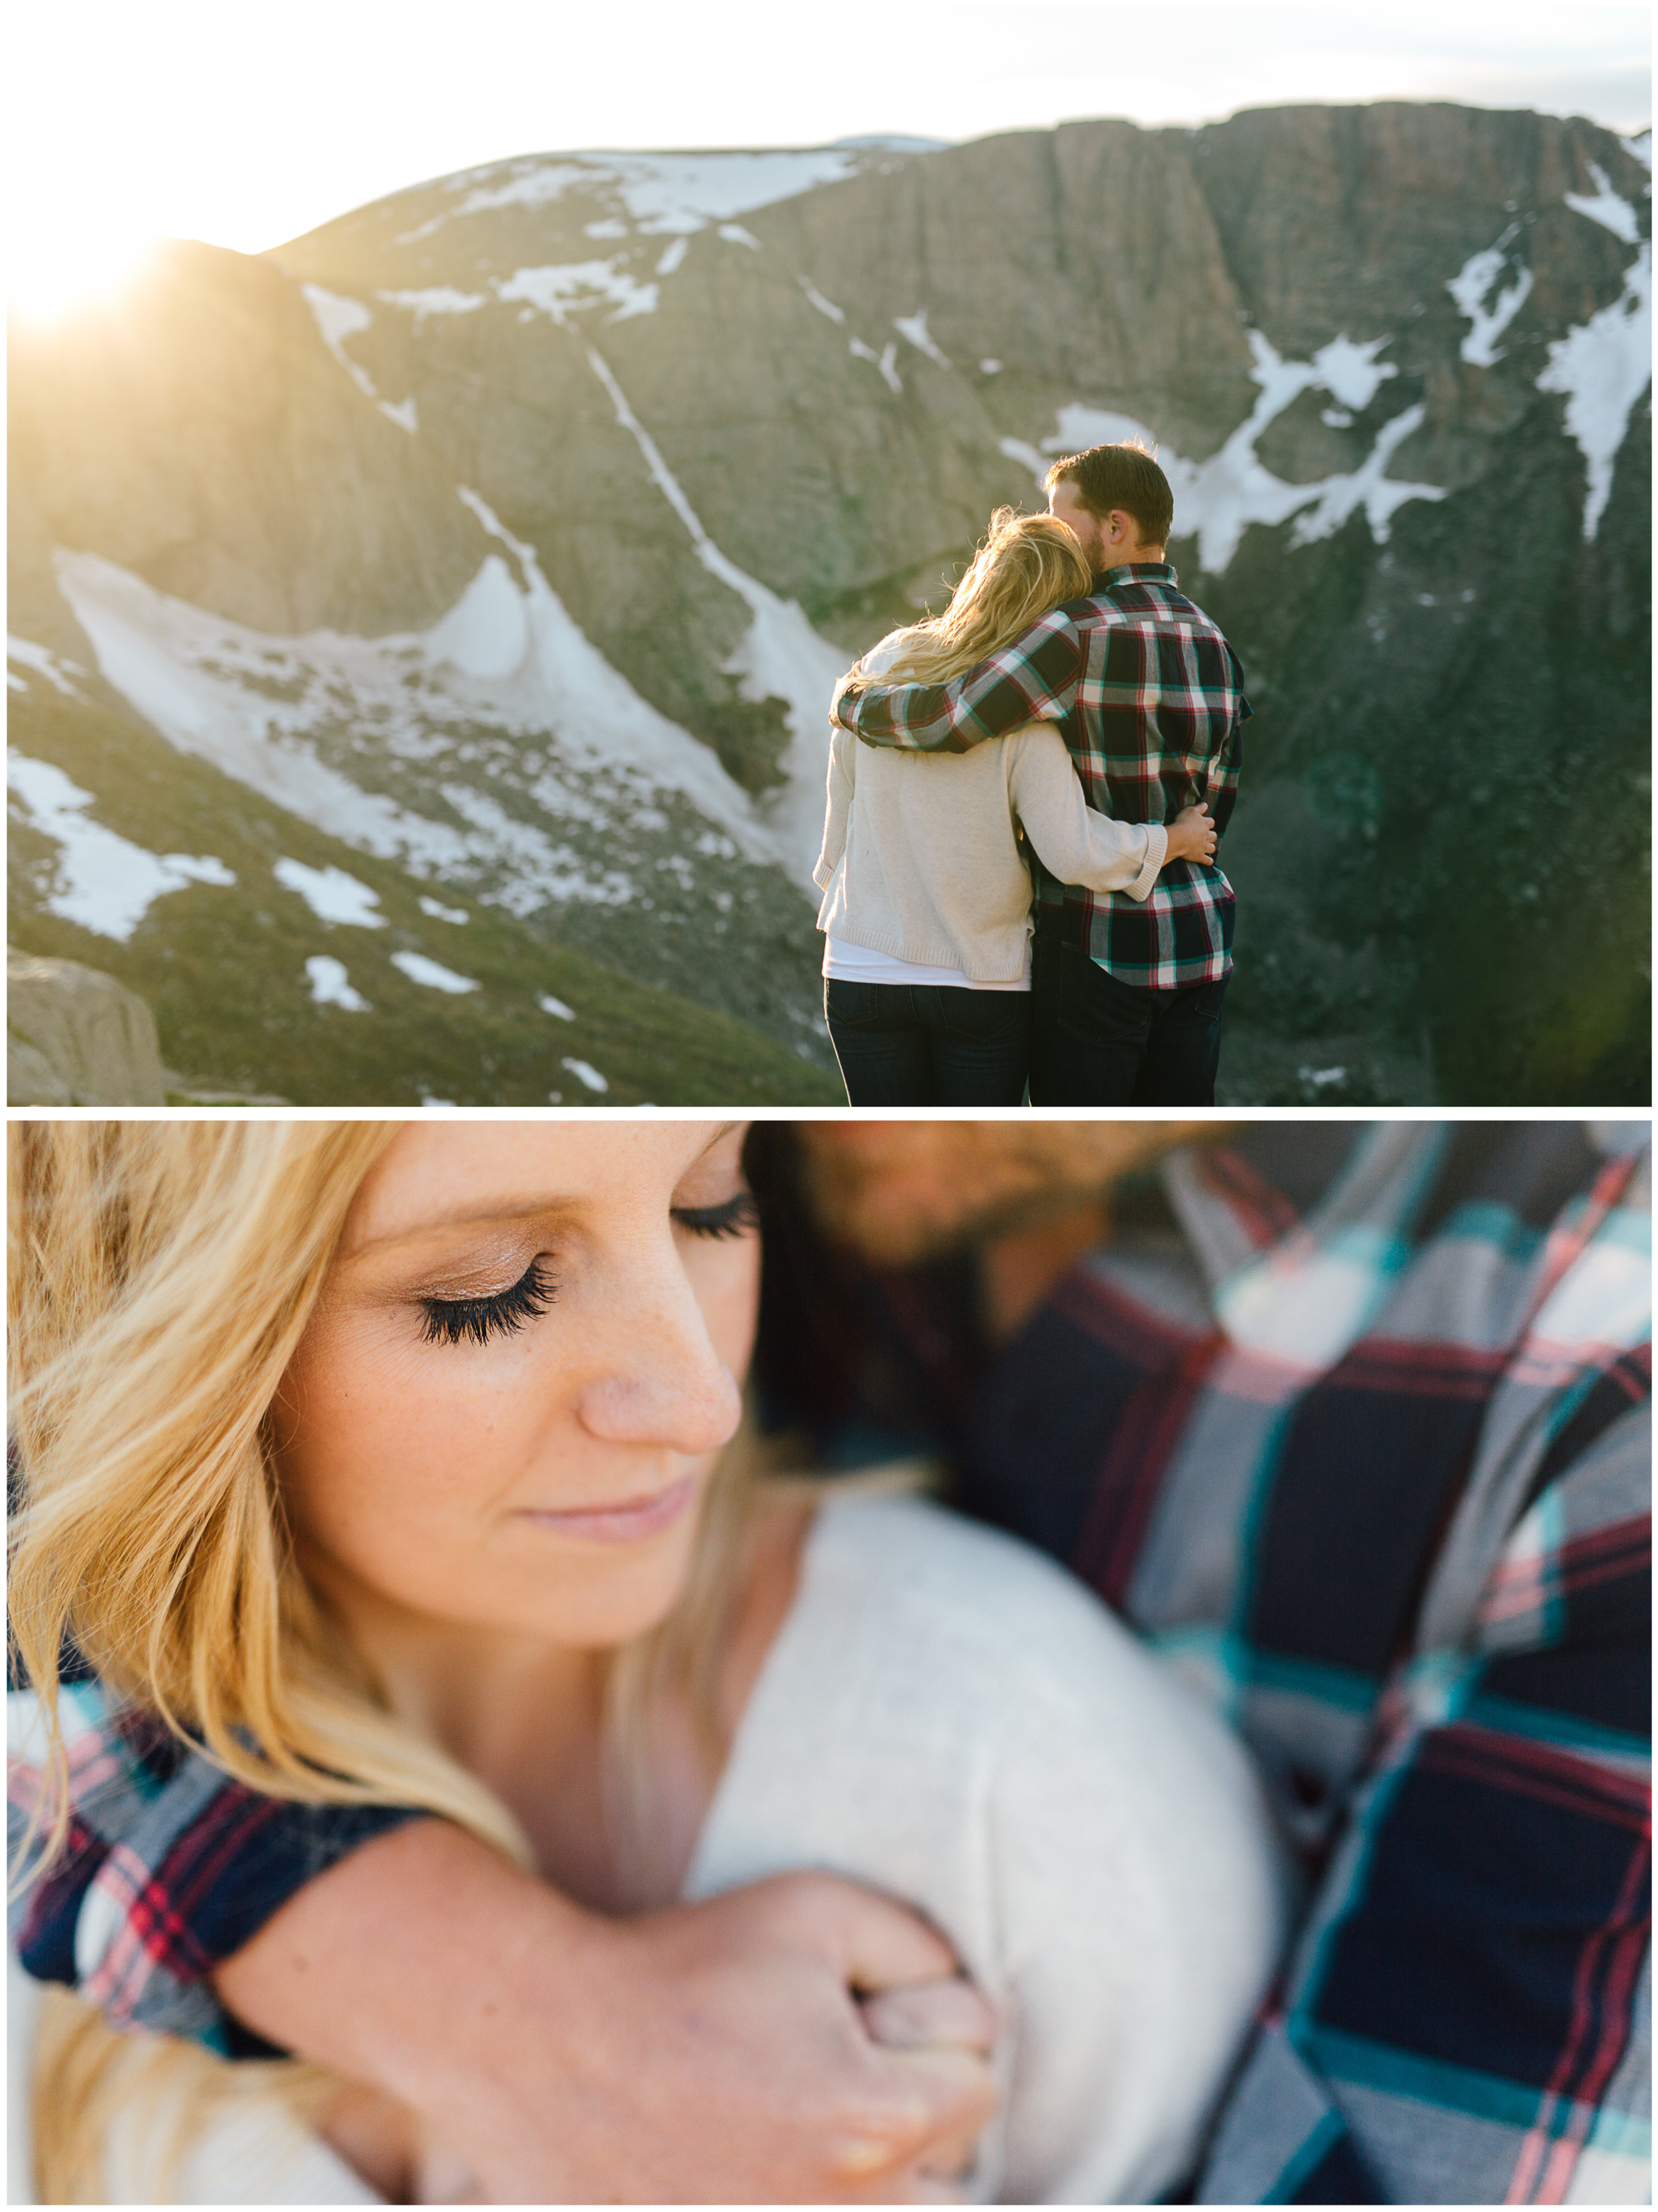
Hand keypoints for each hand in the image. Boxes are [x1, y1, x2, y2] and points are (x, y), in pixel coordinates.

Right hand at [215, 1819, 997, 2202]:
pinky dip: (826, 2202)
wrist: (550, 2043)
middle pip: (959, 2186)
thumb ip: (926, 1949)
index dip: (936, 2034)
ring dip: (882, 2186)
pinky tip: (782, 2166)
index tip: (873, 2015)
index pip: (980, 2088)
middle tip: (845, 2076)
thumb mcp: (818, 1909)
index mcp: (871, 2119)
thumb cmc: (691, 1965)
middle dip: (921, 2126)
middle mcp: (842, 2211)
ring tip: (813, 2127)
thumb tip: (981, 2011)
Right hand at [1166, 802, 1216, 863]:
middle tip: (1205, 836)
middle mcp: (1207, 835)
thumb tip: (1206, 804)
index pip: (1211, 822)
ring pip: (1212, 848)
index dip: (1208, 823)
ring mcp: (1204, 847)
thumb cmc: (1182, 822)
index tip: (1204, 823)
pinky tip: (1208, 861)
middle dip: (1211, 836)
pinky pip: (1207, 861)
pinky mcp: (1199, 856)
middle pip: (1214, 835)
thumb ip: (1199, 807)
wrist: (1178, 838)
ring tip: (1206, 847)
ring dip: (1210, 847)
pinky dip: (1208, 861)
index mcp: (1205, 823)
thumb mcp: (1190, 810)